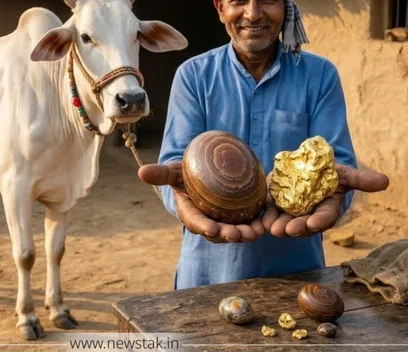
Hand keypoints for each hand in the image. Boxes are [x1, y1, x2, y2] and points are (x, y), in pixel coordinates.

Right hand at [137, 162, 265, 243]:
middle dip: (227, 235)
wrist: (205, 174)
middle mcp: (208, 222)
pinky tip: (266, 225)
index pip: (196, 222)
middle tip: (236, 234)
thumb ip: (161, 174)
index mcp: (191, 213)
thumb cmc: (186, 174)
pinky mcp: (240, 218)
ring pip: (236, 232)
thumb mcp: (174, 172)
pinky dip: (258, 225)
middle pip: (218, 232)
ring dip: (245, 234)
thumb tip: (141, 172)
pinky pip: (250, 224)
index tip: (211, 229)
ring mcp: (225, 222)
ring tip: (255, 231)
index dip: (203, 226)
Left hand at [263, 163, 389, 237]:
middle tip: (287, 230)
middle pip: (303, 225)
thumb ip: (361, 179)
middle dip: (295, 228)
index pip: (324, 218)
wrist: (305, 167)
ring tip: (273, 229)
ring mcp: (291, 213)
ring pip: (285, 223)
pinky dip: (266, 219)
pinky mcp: (276, 207)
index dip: (319, 221)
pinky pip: (270, 216)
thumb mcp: (344, 174)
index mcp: (326, 209)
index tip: (313, 223)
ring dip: (279, 227)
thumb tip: (386, 181)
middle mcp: (309, 215)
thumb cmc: (329, 172)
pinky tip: (262, 222)